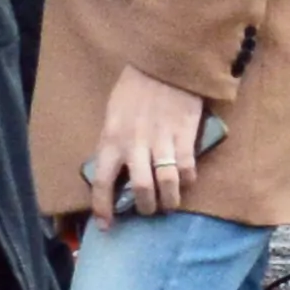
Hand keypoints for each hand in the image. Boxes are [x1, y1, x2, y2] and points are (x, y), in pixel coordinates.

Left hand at [79, 65, 216, 217]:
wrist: (164, 62)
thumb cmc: (135, 88)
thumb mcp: (113, 114)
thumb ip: (114, 143)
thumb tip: (117, 171)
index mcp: (111, 138)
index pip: (102, 181)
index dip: (103, 208)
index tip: (107, 226)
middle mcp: (134, 144)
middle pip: (140, 189)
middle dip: (146, 207)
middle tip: (149, 210)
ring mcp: (161, 141)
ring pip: (165, 184)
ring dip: (169, 201)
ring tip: (170, 204)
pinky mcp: (184, 136)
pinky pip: (186, 169)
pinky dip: (187, 181)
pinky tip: (186, 181)